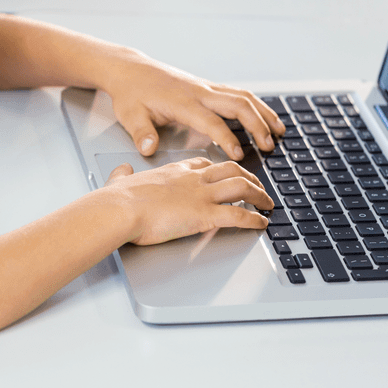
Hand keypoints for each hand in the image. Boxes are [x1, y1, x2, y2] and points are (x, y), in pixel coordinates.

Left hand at [100, 48, 284, 160]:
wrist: (132, 70)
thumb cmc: (131, 94)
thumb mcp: (130, 115)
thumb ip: (142, 133)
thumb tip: (148, 149)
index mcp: (182, 102)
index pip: (211, 121)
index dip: (227, 138)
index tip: (239, 155)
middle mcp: (199, 92)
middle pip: (237, 105)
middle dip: (257, 125)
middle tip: (269, 146)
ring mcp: (206, 87)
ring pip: (243, 97)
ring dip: (263, 113)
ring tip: (279, 132)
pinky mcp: (208, 87)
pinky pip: (238, 93)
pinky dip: (256, 105)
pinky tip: (265, 116)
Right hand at [105, 158, 271, 244]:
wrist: (121, 208)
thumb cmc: (118, 199)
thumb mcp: (120, 180)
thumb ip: (123, 175)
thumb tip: (122, 170)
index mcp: (174, 171)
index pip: (205, 163)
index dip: (221, 168)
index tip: (229, 173)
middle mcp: (192, 179)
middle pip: (231, 170)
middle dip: (250, 178)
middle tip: (259, 188)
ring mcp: (201, 196)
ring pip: (242, 187)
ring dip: (259, 195)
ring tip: (268, 204)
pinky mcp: (205, 215)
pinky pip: (238, 215)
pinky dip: (254, 219)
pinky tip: (262, 224)